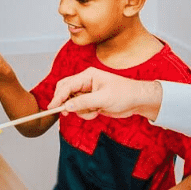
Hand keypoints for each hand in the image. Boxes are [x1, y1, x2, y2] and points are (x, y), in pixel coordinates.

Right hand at [47, 67, 161, 120]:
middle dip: (66, 103)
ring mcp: (88, 92)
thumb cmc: (124, 94)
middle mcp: (86, 82)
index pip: (67, 85)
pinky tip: (98, 112)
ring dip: (81, 111)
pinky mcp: (91, 101)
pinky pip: (81, 109)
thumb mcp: (104, 98)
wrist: (137, 101)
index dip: (58, 97)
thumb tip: (67, 106)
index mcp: (88, 75)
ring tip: (94, 111)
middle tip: (65, 114)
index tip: (52, 108)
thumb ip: (84, 102)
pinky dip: (86, 113)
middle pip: (66, 92)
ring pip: (73, 103)